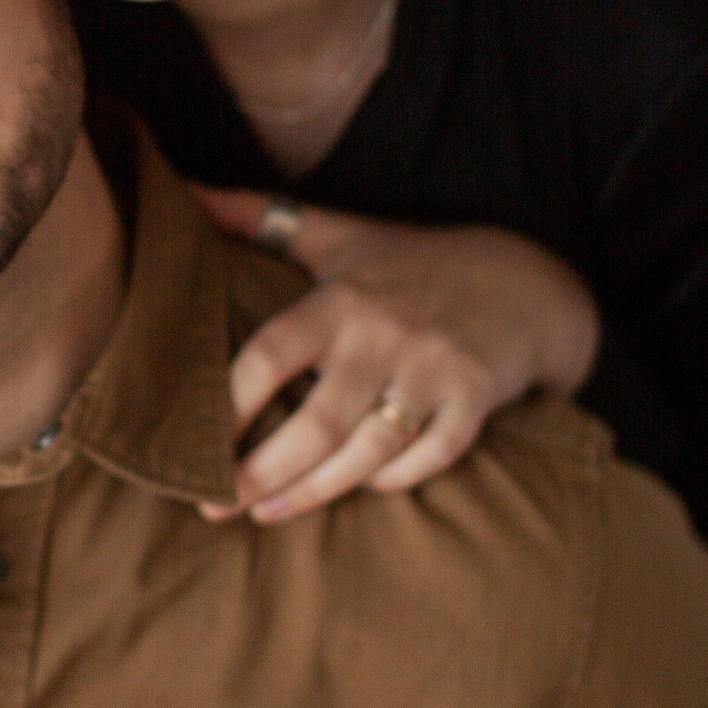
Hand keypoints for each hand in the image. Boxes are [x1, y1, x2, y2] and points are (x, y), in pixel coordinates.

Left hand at [187, 189, 598, 523]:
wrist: (521, 280)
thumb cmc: (407, 263)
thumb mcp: (337, 232)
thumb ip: (258, 216)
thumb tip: (186, 194)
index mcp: (340, 298)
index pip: (272, 354)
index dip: (230, 404)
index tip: (192, 439)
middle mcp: (386, 335)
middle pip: (318, 422)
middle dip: (263, 471)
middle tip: (217, 504)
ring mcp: (434, 370)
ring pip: (369, 452)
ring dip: (314, 491)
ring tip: (266, 512)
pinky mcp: (475, 400)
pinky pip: (428, 457)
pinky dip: (392, 480)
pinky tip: (358, 489)